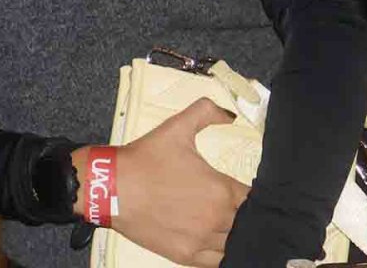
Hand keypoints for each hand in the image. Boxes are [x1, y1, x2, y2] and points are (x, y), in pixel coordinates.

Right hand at [72, 99, 248, 267]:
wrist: (111, 187)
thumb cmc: (144, 159)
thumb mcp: (176, 127)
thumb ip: (206, 112)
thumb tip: (229, 113)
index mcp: (221, 191)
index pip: (254, 200)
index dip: (254, 196)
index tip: (248, 192)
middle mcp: (216, 219)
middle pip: (246, 224)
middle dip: (243, 215)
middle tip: (233, 207)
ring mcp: (201, 241)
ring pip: (234, 244)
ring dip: (234, 235)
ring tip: (226, 225)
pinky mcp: (185, 256)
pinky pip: (216, 261)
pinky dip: (220, 253)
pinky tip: (217, 244)